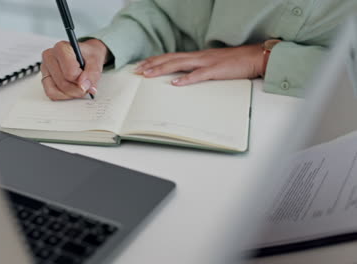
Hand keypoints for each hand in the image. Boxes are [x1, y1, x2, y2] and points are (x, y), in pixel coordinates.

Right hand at [41, 39, 107, 99]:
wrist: (86, 55)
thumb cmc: (89, 56)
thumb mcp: (96, 62)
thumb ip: (92, 74)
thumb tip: (84, 86)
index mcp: (61, 48)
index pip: (70, 73)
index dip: (81, 80)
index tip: (86, 78)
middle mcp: (50, 56)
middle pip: (63, 83)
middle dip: (76, 89)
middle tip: (85, 86)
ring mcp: (45, 68)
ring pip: (54, 91)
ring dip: (70, 94)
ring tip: (78, 87)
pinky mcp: (44, 77)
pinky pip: (51, 93)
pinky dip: (62, 96)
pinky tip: (71, 90)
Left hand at [135, 44, 263, 85]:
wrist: (254, 57)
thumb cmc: (234, 62)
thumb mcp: (211, 64)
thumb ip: (197, 69)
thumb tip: (183, 78)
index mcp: (196, 56)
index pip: (171, 57)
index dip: (155, 61)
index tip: (141, 66)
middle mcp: (198, 57)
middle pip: (170, 59)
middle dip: (152, 64)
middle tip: (137, 70)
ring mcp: (206, 62)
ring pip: (179, 64)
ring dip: (162, 69)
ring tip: (148, 74)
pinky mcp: (216, 70)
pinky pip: (199, 75)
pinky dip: (186, 79)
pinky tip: (176, 84)